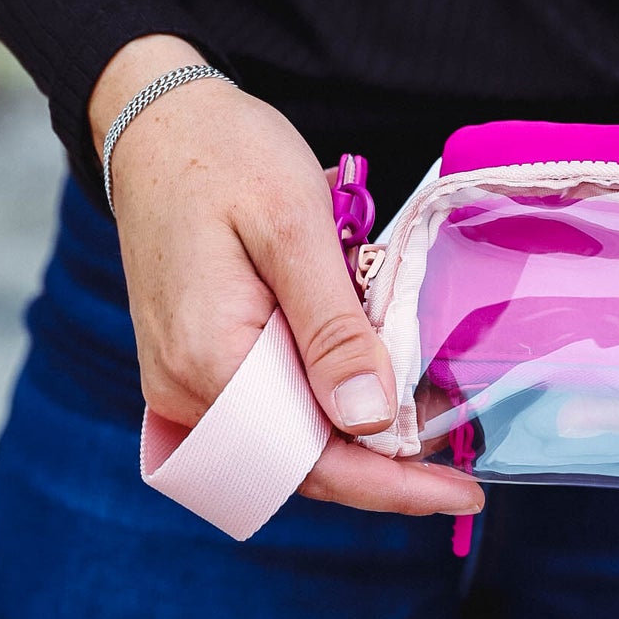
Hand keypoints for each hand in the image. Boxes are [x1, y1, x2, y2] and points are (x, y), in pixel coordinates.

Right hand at [90, 34, 483, 517]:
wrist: (155, 125)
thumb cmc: (225, 156)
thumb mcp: (294, 225)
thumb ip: (332, 328)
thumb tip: (368, 422)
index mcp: (208, 358)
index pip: (308, 459)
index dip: (390, 485)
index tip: (463, 494)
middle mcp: (184, 390)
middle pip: (298, 468)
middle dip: (382, 476)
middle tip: (461, 474)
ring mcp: (182, 385)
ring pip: (284, 450)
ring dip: (356, 450)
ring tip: (429, 436)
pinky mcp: (193, 371)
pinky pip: (267, 418)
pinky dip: (323, 419)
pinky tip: (373, 403)